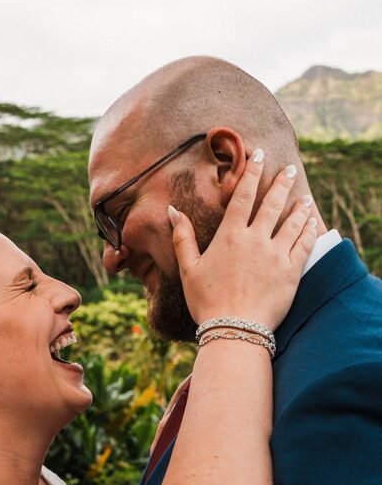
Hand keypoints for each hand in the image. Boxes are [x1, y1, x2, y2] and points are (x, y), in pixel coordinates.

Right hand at [171, 152, 316, 330]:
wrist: (234, 329)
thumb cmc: (207, 302)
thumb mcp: (189, 269)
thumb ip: (183, 237)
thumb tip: (173, 211)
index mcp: (230, 236)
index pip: (243, 196)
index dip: (252, 173)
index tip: (260, 155)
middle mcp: (255, 240)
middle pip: (272, 204)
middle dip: (281, 183)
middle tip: (289, 169)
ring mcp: (276, 255)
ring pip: (292, 222)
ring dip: (299, 207)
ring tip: (305, 198)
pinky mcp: (291, 272)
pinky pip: (304, 245)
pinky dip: (309, 230)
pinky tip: (313, 223)